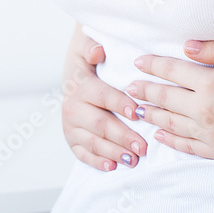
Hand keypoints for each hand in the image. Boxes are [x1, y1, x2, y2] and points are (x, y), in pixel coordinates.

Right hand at [61, 28, 147, 171]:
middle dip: (122, 136)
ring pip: (93, 142)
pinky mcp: (71, 139)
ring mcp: (70, 125)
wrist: (73, 75)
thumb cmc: (88, 62)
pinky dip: (97, 161)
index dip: (119, 104)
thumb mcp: (86, 46)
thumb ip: (91, 47)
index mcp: (80, 85)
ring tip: (133, 160)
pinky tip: (112, 166)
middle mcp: (72, 107)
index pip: (102, 96)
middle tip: (143, 147)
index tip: (137, 112)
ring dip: (113, 152)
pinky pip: (82, 154)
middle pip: (99, 124)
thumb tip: (97, 51)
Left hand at [124, 39, 213, 162]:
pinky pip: (189, 147)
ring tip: (137, 110)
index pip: (172, 71)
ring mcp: (213, 136)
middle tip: (129, 88)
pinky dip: (172, 141)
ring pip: (173, 125)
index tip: (138, 62)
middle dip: (145, 91)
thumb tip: (186, 47)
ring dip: (153, 115)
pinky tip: (162, 135)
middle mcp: (206, 112)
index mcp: (211, 84)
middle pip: (166, 99)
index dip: (153, 66)